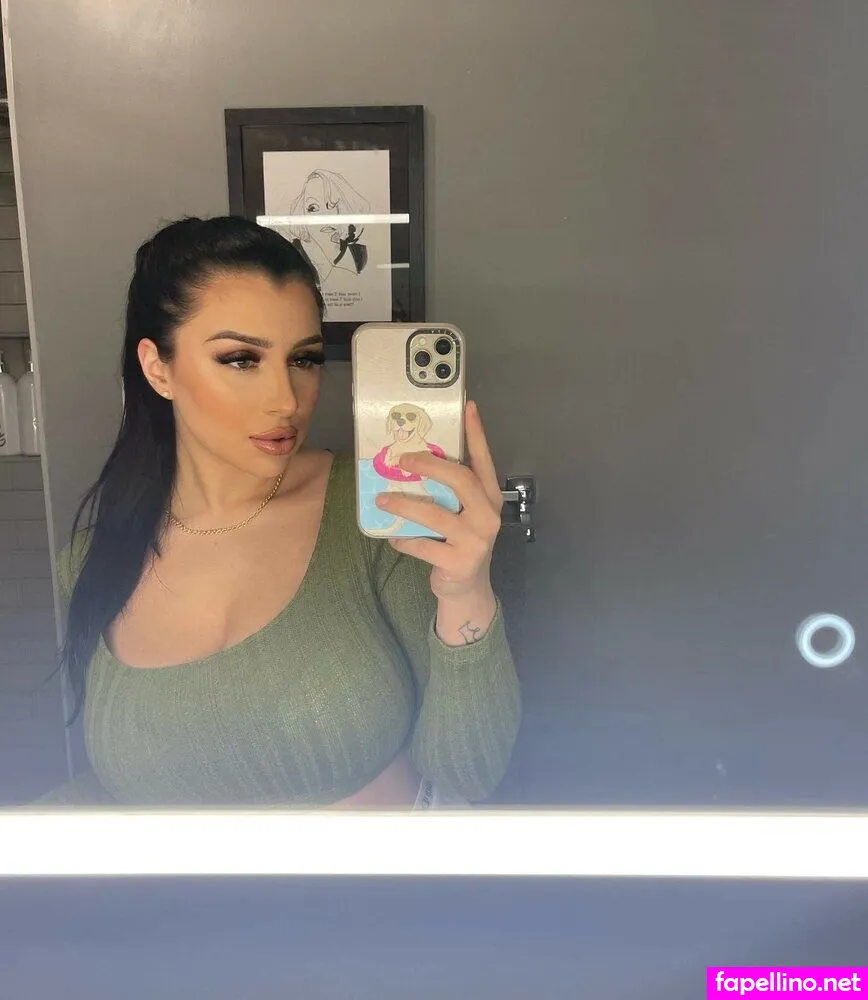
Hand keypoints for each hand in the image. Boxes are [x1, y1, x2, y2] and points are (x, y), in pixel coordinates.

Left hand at [375, 400, 502, 600]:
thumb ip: (450, 492)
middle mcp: (488, 515)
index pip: (484, 461)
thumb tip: (413, 460)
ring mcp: (476, 540)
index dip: (477, 434)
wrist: (467, 589)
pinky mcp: (459, 562)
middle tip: (402, 459)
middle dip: (429, 465)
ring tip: (382, 499)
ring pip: (435, 514)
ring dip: (404, 504)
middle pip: (460, 480)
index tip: (468, 406)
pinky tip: (392, 537)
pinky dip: (403, 540)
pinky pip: (423, 545)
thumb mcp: (463, 514)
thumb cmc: (460, 542)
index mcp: (490, 498)